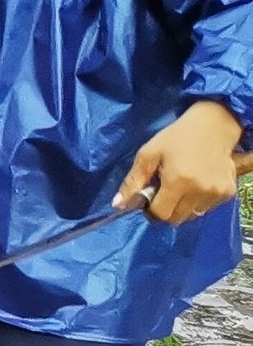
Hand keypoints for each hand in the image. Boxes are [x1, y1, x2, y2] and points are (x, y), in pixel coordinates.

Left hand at [114, 100, 247, 224]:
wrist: (213, 126)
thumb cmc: (176, 137)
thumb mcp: (148, 154)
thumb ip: (133, 181)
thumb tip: (117, 205)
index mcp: (178, 182)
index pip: (161, 215)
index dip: (151, 210)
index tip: (149, 198)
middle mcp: (200, 192)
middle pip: (176, 219)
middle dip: (165, 210)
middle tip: (164, 191)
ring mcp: (217, 194)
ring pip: (192, 216)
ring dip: (182, 207)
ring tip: (181, 185)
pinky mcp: (228, 194)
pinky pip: (207, 209)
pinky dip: (197, 202)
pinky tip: (196, 183)